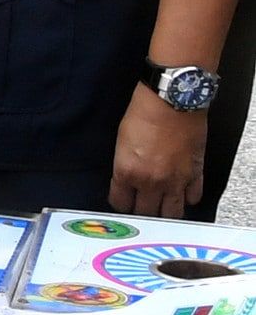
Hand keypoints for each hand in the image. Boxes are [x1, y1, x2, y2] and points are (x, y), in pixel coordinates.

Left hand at [111, 87, 208, 216]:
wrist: (172, 101)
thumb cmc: (144, 114)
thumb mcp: (121, 142)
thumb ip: (124, 166)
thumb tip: (125, 179)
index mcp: (127, 172)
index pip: (120, 203)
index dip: (121, 203)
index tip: (123, 200)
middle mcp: (151, 181)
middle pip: (145, 212)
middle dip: (141, 210)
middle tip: (141, 204)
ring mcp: (175, 180)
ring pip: (171, 213)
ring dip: (165, 211)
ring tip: (161, 205)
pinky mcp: (195, 174)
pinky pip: (193, 198)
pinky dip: (187, 198)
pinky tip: (182, 193)